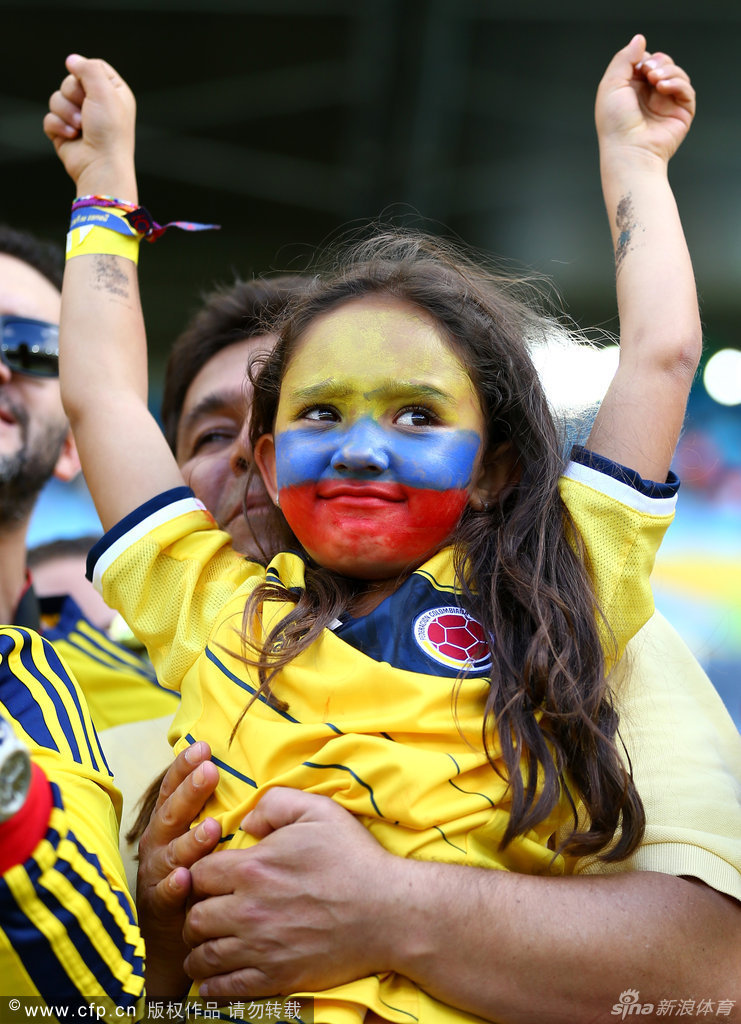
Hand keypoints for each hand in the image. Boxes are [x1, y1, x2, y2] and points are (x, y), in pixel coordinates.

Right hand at [43, 54, 137, 197]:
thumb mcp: (104, 91)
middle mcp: (97, 104)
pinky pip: (50, 118)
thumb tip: (72, 60)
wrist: (101, 166)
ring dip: (66, 113)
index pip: (92, 67)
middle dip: (74, 96)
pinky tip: (72, 137)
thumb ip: (88, 69)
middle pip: (70, 81)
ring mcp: (80, 119)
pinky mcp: (65, 132)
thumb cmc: (109, 132)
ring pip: (57, 99)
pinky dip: (58, 126)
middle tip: (87, 113)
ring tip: (80, 128)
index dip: (86, 74)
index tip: (93, 88)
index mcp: (113, 92)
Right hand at [136, 742, 220, 997]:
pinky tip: (184, 878)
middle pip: (172, 813)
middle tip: (210, 772)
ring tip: (210, 828)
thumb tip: (241, 777)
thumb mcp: (201, 837)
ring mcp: (155, 874)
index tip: (204, 747)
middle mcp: (158, 843)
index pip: (173, 788)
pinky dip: (173, 887)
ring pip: (170, 853)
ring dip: (189, 841)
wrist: (173, 934)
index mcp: (168, 822)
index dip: (185, 767)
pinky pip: (165, 895)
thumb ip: (214, 808)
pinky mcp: (158, 907)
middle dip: (190, 792)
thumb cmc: (197, 873)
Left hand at [183, 788, 401, 999]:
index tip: (208, 878)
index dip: (200, 874)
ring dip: (198, 950)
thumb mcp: (318, 810)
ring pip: (204, 955)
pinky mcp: (276, 977)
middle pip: (195, 917)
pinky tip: (211, 979)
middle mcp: (248, 909)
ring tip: (204, 945)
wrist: (388, 911)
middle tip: (206, 910)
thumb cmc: (353, 858)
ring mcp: (260, 947)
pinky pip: (226, 988)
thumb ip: (274, 804)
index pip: (199, 874)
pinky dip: (211, 986)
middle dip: (196, 912)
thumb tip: (245, 822)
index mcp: (254, 867)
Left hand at [595, 34, 694, 164]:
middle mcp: (649, 96)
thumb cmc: (615, 124)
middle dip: (658, 62)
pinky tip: (664, 88)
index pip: (645, 61)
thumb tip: (639, 39)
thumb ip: (624, 59)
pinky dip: (678, 84)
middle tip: (649, 72)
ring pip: (676, 74)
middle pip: (663, 64)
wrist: (629, 150)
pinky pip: (687, 90)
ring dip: (668, 71)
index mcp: (631, 89)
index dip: (644, 58)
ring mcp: (665, 104)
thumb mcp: (611, 85)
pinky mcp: (681, 113)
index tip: (638, 66)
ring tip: (656, 81)